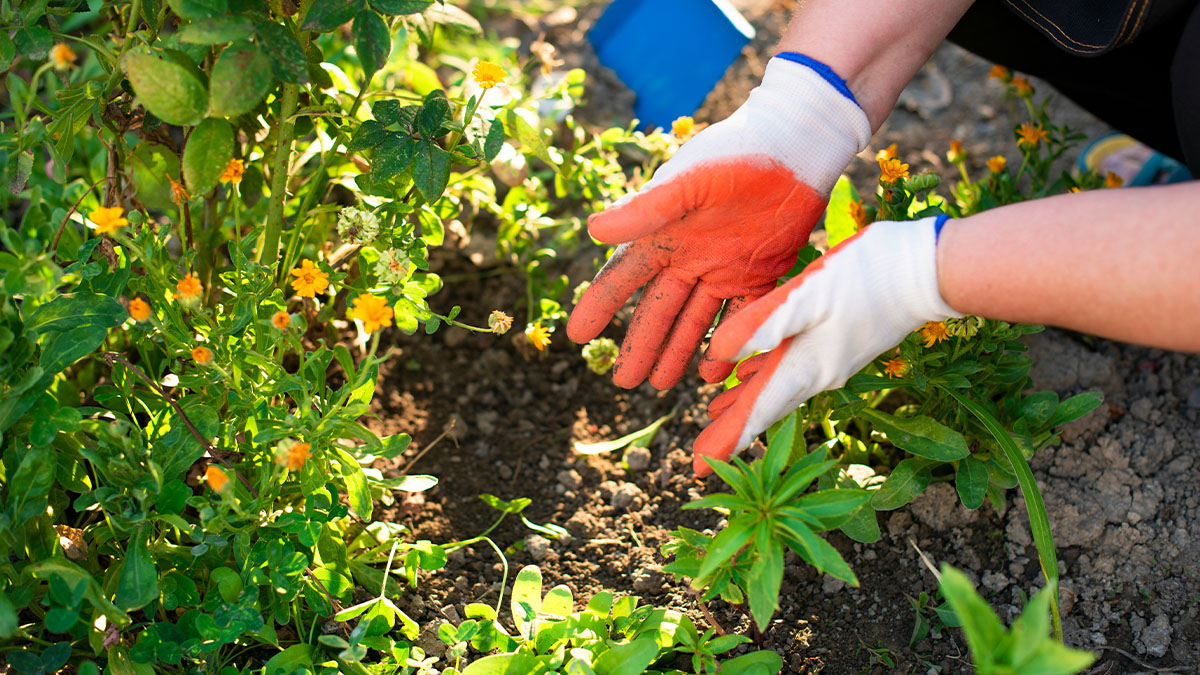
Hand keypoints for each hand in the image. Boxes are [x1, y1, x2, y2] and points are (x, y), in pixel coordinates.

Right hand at [566, 54, 870, 389]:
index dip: (598, 307)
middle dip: (640, 346)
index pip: (621, 278)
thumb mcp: (687, 180)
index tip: (576, 336)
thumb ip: (645, 209)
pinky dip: (729, 345)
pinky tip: (716, 372)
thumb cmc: (736, 153)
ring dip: (678, 352)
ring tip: (662, 385)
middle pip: (657, 311)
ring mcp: (723, 268)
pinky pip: (740, 318)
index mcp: (662, 234)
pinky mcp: (760, 274)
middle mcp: (688, 256)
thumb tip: (592, 231)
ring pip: (694, 321)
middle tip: (625, 383)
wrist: (796, 144)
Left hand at [691, 216, 959, 475]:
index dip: (725, 440)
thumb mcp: (809, 294)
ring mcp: (831, 361)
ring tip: (714, 414)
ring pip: (777, 389)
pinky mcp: (839, 343)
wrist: (929, 270)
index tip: (697, 469)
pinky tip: (751, 371)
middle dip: (730, 432)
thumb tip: (719, 354)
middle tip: (699, 460)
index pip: (758, 413)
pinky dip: (765, 376)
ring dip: (746, 404)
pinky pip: (792, 369)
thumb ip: (764, 324)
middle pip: (765, 409)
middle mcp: (817, 373)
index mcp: (806, 367)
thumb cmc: (868, 277)